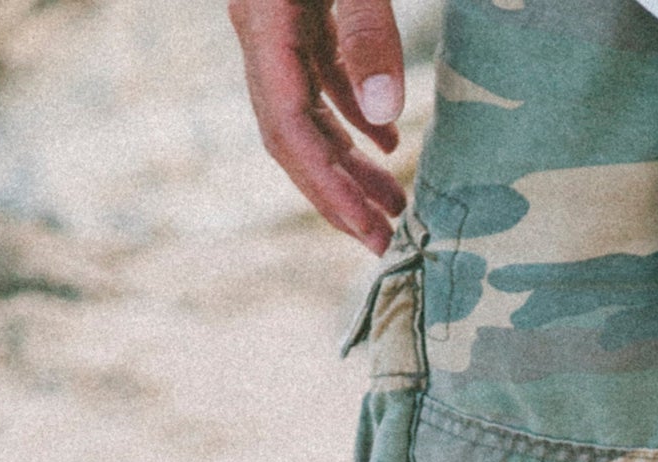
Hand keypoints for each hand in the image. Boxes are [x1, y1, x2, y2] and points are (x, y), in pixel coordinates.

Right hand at [228, 0, 410, 252]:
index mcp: (264, 21)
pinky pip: (319, 81)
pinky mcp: (297, 13)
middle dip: (337, 196)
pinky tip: (389, 145)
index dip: (329, 187)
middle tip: (384, 243)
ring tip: (395, 205)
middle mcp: (261, 32)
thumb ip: (367, 31)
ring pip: (307, 115)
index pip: (289, 129)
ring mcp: (276, 26)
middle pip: (292, 136)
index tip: (370, 231)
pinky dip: (353, 119)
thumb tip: (385, 113)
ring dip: (349, 165)